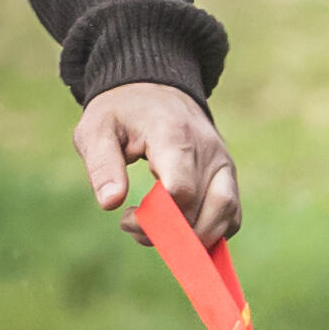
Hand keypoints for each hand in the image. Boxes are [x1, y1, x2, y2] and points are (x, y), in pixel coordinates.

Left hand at [77, 81, 240, 248]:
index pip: (181, 190)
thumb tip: (110, 203)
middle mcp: (208, 151)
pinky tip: (176, 228)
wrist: (153, 90)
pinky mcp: (227, 175)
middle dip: (170, 235)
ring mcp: (223, 164)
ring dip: (192, 239)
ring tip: (156, 231)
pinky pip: (232, 216)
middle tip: (134, 226)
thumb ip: (103, 166)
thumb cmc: (121, 113)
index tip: (126, 216)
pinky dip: (209, 233)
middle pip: (205, 211)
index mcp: (174, 136)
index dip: (156, 218)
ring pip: (226, 217)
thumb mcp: (96, 130)